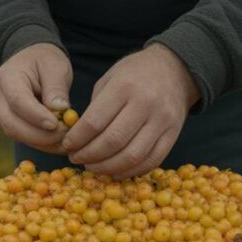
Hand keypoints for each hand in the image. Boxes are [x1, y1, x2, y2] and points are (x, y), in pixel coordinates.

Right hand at [0, 43, 72, 152]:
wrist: (31, 60)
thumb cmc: (44, 61)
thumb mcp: (55, 66)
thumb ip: (56, 87)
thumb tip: (60, 110)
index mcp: (7, 76)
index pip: (18, 101)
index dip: (36, 117)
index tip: (57, 125)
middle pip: (12, 124)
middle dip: (40, 136)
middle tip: (66, 136)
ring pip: (17, 134)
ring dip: (43, 142)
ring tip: (66, 140)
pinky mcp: (7, 122)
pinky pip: (22, 137)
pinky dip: (41, 143)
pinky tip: (59, 141)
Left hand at [62, 44, 198, 178]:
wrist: (175, 70)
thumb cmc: (135, 73)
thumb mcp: (109, 79)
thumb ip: (95, 108)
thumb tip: (78, 138)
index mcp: (124, 87)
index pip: (94, 122)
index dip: (77, 139)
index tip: (67, 145)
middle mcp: (145, 104)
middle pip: (113, 141)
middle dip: (89, 156)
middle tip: (77, 159)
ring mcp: (162, 121)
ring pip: (132, 156)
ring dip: (108, 167)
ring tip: (93, 167)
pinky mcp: (173, 135)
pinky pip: (152, 161)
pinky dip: (131, 171)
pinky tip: (116, 171)